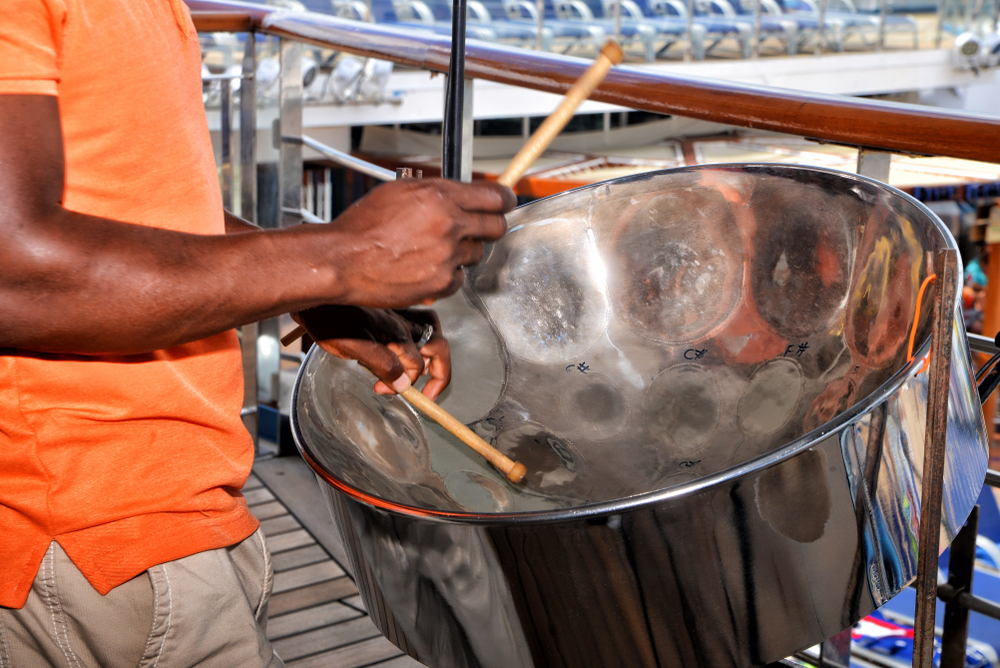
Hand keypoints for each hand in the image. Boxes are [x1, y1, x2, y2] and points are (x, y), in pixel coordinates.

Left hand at [294, 305, 450, 398]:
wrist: (315, 298)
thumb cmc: (327, 321)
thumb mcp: (351, 348)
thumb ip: (381, 364)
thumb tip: (404, 384)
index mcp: (394, 333)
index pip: (416, 365)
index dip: (405, 384)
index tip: (384, 390)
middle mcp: (402, 322)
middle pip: (436, 348)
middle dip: (438, 373)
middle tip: (427, 394)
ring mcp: (399, 314)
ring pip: (433, 330)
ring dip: (435, 351)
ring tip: (426, 368)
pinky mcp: (391, 310)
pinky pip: (420, 317)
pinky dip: (425, 331)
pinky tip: (414, 342)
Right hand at [307, 178, 515, 307]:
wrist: (343, 260)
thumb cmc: (362, 227)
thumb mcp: (398, 192)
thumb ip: (435, 191)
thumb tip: (459, 192)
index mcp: (440, 197)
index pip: (495, 196)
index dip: (504, 200)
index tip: (504, 202)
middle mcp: (449, 225)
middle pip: (496, 226)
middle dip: (489, 226)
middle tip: (476, 228)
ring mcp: (447, 256)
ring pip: (476, 253)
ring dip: (462, 252)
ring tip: (434, 249)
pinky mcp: (441, 282)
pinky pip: (459, 278)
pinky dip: (447, 275)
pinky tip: (425, 268)